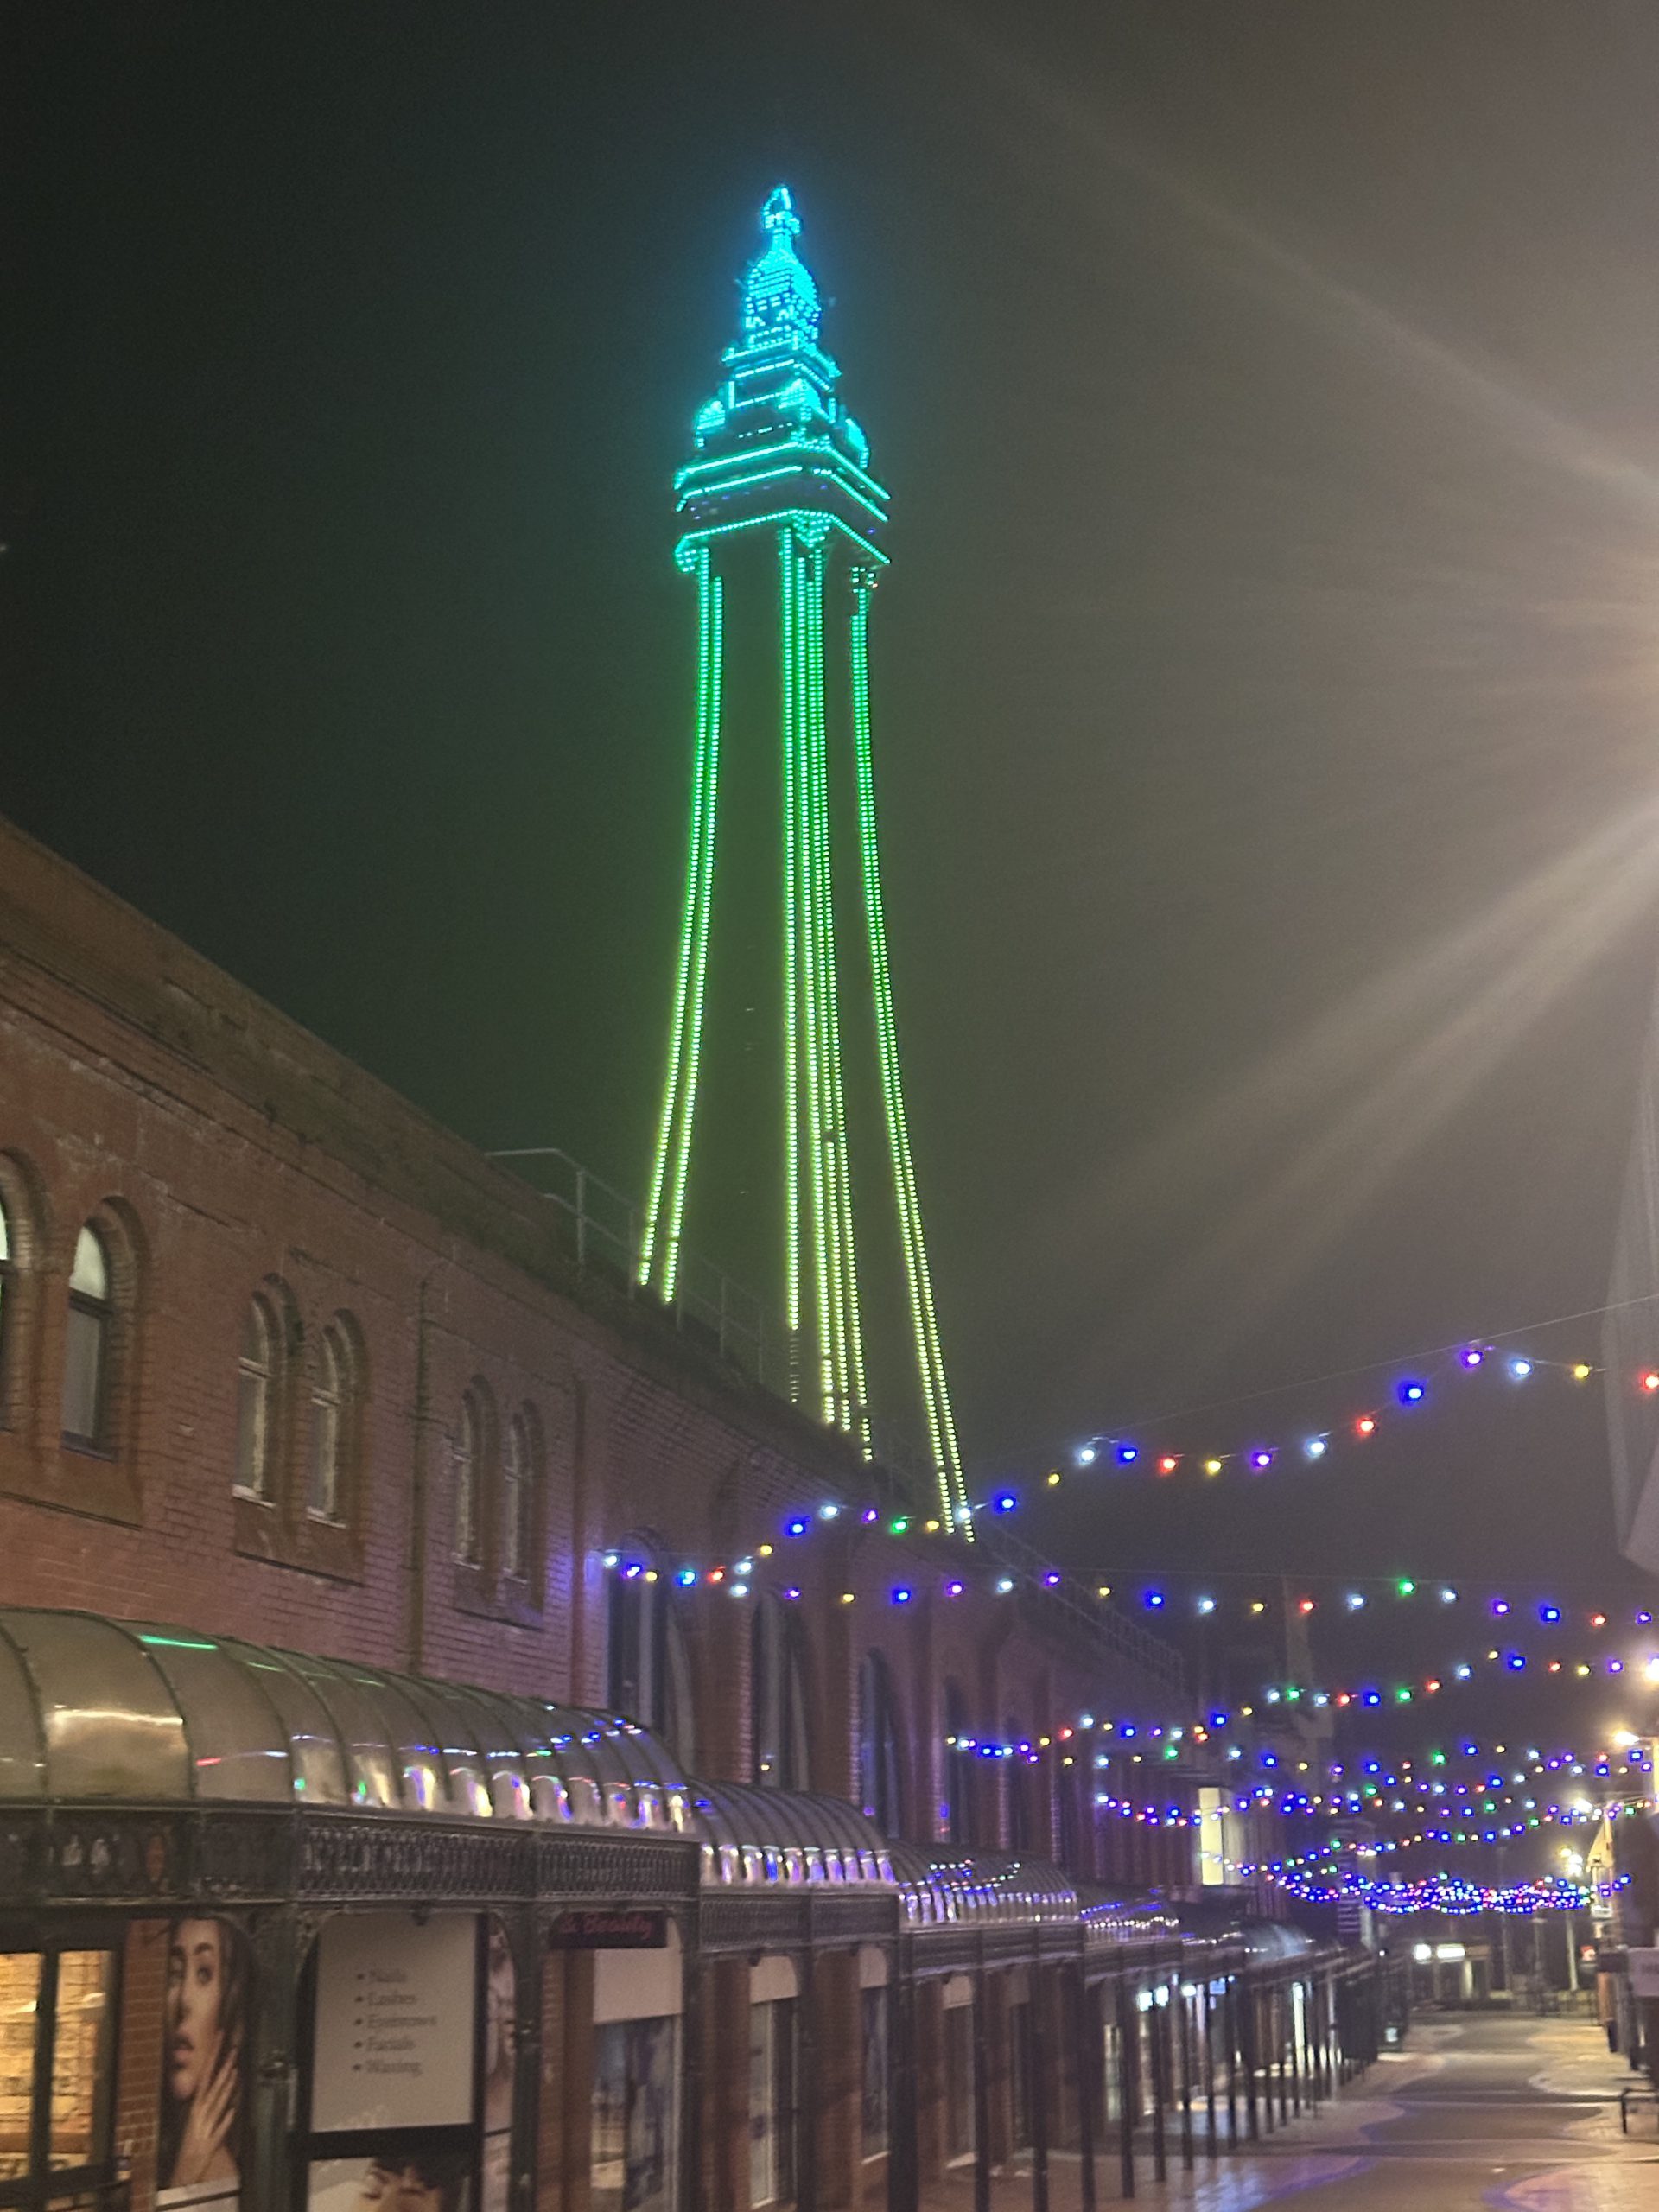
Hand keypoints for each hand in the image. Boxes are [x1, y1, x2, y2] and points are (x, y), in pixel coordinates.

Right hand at [171, 2032, 238, 2186]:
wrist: (185, 2171)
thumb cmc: (192, 2143)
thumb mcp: (198, 2118)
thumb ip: (208, 2101)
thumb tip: (220, 2081)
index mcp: (196, 2107)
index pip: (205, 2077)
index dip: (212, 2058)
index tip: (219, 2041)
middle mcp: (200, 2115)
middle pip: (213, 2088)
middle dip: (223, 2069)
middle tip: (232, 2051)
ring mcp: (206, 2128)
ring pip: (217, 2104)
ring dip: (225, 2089)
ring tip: (234, 2072)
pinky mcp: (212, 2143)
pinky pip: (220, 2130)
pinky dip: (225, 2120)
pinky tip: (232, 2111)